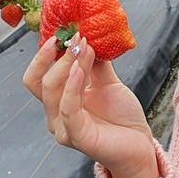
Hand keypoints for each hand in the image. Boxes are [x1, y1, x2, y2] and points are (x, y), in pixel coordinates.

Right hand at [23, 33, 157, 177]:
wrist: (140, 144)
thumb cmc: (121, 117)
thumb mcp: (108, 82)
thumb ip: (96, 63)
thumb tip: (87, 37)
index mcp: (59, 101)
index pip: (38, 77)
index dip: (43, 55)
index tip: (60, 33)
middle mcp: (56, 115)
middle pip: (41, 82)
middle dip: (56, 56)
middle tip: (74, 37)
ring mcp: (64, 128)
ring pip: (53, 92)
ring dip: (67, 65)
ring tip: (83, 48)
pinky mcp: (78, 137)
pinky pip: (68, 109)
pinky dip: (72, 87)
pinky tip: (80, 70)